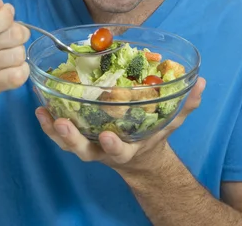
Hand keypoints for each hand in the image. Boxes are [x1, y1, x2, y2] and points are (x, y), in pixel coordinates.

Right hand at [0, 0, 29, 94]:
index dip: (5, 17)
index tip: (6, 13)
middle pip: (12, 38)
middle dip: (17, 31)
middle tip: (8, 33)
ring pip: (18, 56)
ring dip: (18, 49)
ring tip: (6, 48)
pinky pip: (18, 77)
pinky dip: (21, 68)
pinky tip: (10, 63)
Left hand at [35, 77, 204, 174]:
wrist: (139, 158)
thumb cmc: (153, 136)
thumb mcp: (171, 123)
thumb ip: (186, 105)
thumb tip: (201, 82)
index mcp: (127, 149)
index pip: (119, 152)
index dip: (113, 146)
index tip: (109, 136)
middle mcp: (104, 151)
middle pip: (84, 150)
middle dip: (72, 139)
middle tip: (64, 123)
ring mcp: (89, 145)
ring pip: (68, 143)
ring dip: (54, 130)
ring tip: (43, 113)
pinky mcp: (79, 137)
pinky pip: (60, 134)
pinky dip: (49, 124)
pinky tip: (40, 108)